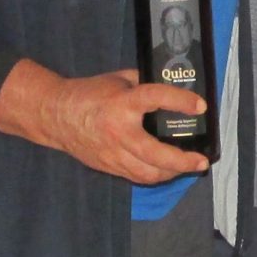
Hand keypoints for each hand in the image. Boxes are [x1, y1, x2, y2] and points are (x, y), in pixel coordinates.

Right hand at [0, 59, 210, 183]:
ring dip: (172, 172)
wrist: (56, 116)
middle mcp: (118, 132)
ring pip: (148, 173)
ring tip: (188, 166)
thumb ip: (143, 83)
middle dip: (183, 161)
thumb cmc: (88, 93)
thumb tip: (170, 88)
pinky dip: (155, 175)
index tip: (200, 106)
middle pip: (156, 155)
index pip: (155, 99)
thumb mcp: (117, 80)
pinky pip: (137, 177)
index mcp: (121, 104)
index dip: (180, 101)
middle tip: (201, 160)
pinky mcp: (109, 166)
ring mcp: (113, 154)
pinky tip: (166, 170)